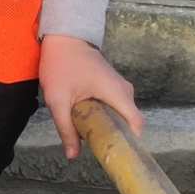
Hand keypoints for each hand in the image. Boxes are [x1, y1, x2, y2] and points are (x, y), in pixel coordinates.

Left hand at [39, 34, 142, 160]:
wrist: (63, 38)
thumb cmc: (60, 65)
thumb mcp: (57, 100)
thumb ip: (66, 128)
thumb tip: (72, 156)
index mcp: (118, 94)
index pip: (136, 125)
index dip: (130, 142)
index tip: (117, 155)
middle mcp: (125, 91)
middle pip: (128, 122)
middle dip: (114, 136)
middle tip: (97, 148)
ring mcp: (120, 87)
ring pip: (120, 114)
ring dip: (107, 125)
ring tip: (89, 135)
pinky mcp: (113, 85)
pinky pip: (114, 106)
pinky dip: (104, 115)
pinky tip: (88, 121)